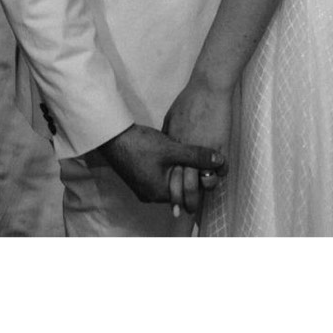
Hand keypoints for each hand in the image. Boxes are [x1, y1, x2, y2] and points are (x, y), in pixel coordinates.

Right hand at [96, 123, 225, 208]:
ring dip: (179, 171)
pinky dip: (168, 169)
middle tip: (200, 161)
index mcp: (160, 193)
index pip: (188, 193)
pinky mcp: (138, 178)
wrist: (112, 136)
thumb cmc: (141, 145)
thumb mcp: (172, 149)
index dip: (200, 180)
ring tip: (187, 156)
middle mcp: (151, 196)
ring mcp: (143, 188)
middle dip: (189, 176)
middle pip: (179, 189)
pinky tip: (172, 155)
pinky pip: (159, 177)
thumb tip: (220, 161)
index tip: (208, 168)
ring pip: (169, 182)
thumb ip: (196, 156)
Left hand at [163, 80, 233, 215]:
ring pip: (204, 180)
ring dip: (205, 189)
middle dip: (187, 200)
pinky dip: (221, 173)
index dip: (173, 192)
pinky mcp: (220, 144)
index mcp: (174, 146)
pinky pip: (221, 167)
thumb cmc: (188, 101)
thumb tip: (167, 148)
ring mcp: (205, 149)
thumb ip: (169, 138)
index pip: (172, 176)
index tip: (174, 204)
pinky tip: (219, 174)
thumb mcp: (171, 120)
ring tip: (206, 194)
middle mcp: (188, 151)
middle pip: (186, 183)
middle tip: (188, 210)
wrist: (208, 88)